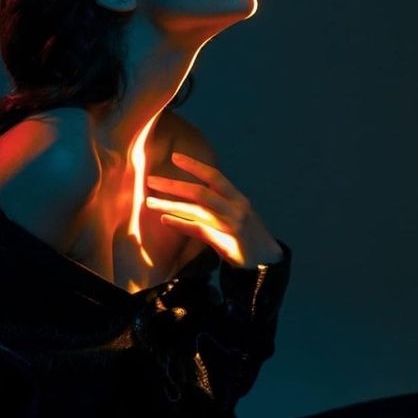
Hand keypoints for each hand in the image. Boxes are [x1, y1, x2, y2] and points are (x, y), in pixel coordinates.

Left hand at [145, 151, 283, 268]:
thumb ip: (220, 202)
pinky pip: (200, 230)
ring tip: (149, 202)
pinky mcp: (227, 243)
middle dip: (174, 185)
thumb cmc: (248, 236)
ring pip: (197, 210)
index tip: (175, 157)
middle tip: (151, 181)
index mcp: (238, 198)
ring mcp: (231, 225)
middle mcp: (235, 208)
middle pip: (200, 192)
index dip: (195, 165)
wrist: (268, 260)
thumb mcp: (238, 213)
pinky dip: (181, 224)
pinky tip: (165, 219)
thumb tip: (194, 194)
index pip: (214, 176)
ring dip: (170, 205)